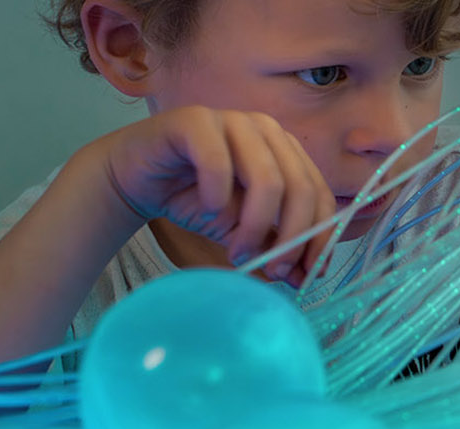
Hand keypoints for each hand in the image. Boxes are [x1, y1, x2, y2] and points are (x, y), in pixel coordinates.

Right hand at [91, 105, 335, 283]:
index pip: (321, 194)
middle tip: (270, 271)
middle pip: (301, 188)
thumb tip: (305, 278)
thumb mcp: (241, 230)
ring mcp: (232, 120)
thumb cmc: (194, 199)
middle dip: (290, 238)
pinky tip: (207, 212)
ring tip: (236, 252)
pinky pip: (218, 161)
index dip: (319, 237)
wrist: (138, 179)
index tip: (305, 274)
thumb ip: (273, 246)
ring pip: (267, 179)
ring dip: (254, 226)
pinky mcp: (195, 121)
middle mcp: (266, 130)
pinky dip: (217, 196)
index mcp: (286, 151)